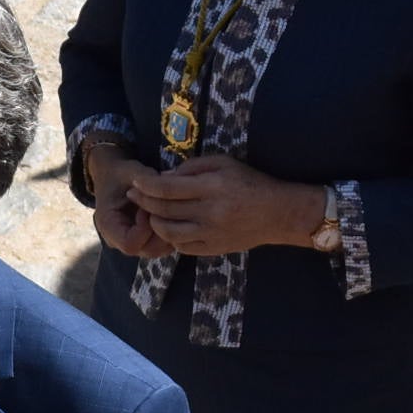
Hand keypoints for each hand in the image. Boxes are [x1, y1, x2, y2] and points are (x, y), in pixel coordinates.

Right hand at [85, 146, 171, 259]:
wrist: (114, 176)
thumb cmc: (121, 173)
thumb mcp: (131, 171)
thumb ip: (147, 182)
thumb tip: (170, 193)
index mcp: (107, 225)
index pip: (131, 244)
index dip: (146, 228)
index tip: (149, 206)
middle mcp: (117, 240)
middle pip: (147, 250)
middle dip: (162, 230)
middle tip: (165, 208)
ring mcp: (131, 243)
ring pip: (158, 250)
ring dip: (169, 231)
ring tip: (167, 210)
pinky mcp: (142, 241)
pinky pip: (162, 246)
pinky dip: (171, 232)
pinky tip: (170, 214)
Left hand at [128, 153, 322, 255]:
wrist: (278, 213)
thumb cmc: (251, 182)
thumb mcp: (224, 163)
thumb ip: (193, 168)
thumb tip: (165, 176)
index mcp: (212, 187)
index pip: (167, 188)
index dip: (146, 185)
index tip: (135, 182)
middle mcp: (209, 212)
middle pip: (164, 210)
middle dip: (144, 202)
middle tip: (134, 196)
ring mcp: (211, 233)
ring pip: (168, 232)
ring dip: (154, 222)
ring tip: (150, 213)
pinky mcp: (214, 248)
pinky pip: (182, 246)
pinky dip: (171, 237)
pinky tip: (170, 227)